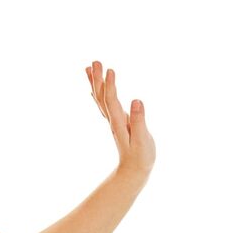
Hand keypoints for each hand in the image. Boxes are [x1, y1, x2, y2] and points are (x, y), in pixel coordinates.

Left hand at [86, 62, 154, 181]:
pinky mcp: (116, 122)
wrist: (133, 171)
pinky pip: (104, 104)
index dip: (110, 85)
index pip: (111, 101)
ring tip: (89, 68)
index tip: (110, 70)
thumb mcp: (143, 140)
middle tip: (94, 61)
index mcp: (119, 123)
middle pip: (101, 96)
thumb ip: (139, 121)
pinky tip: (94, 88)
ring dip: (95, 83)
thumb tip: (136, 100)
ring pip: (100, 98)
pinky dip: (99, 93)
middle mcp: (112, 120)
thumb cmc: (141, 157)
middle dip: (98, 78)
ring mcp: (113, 120)